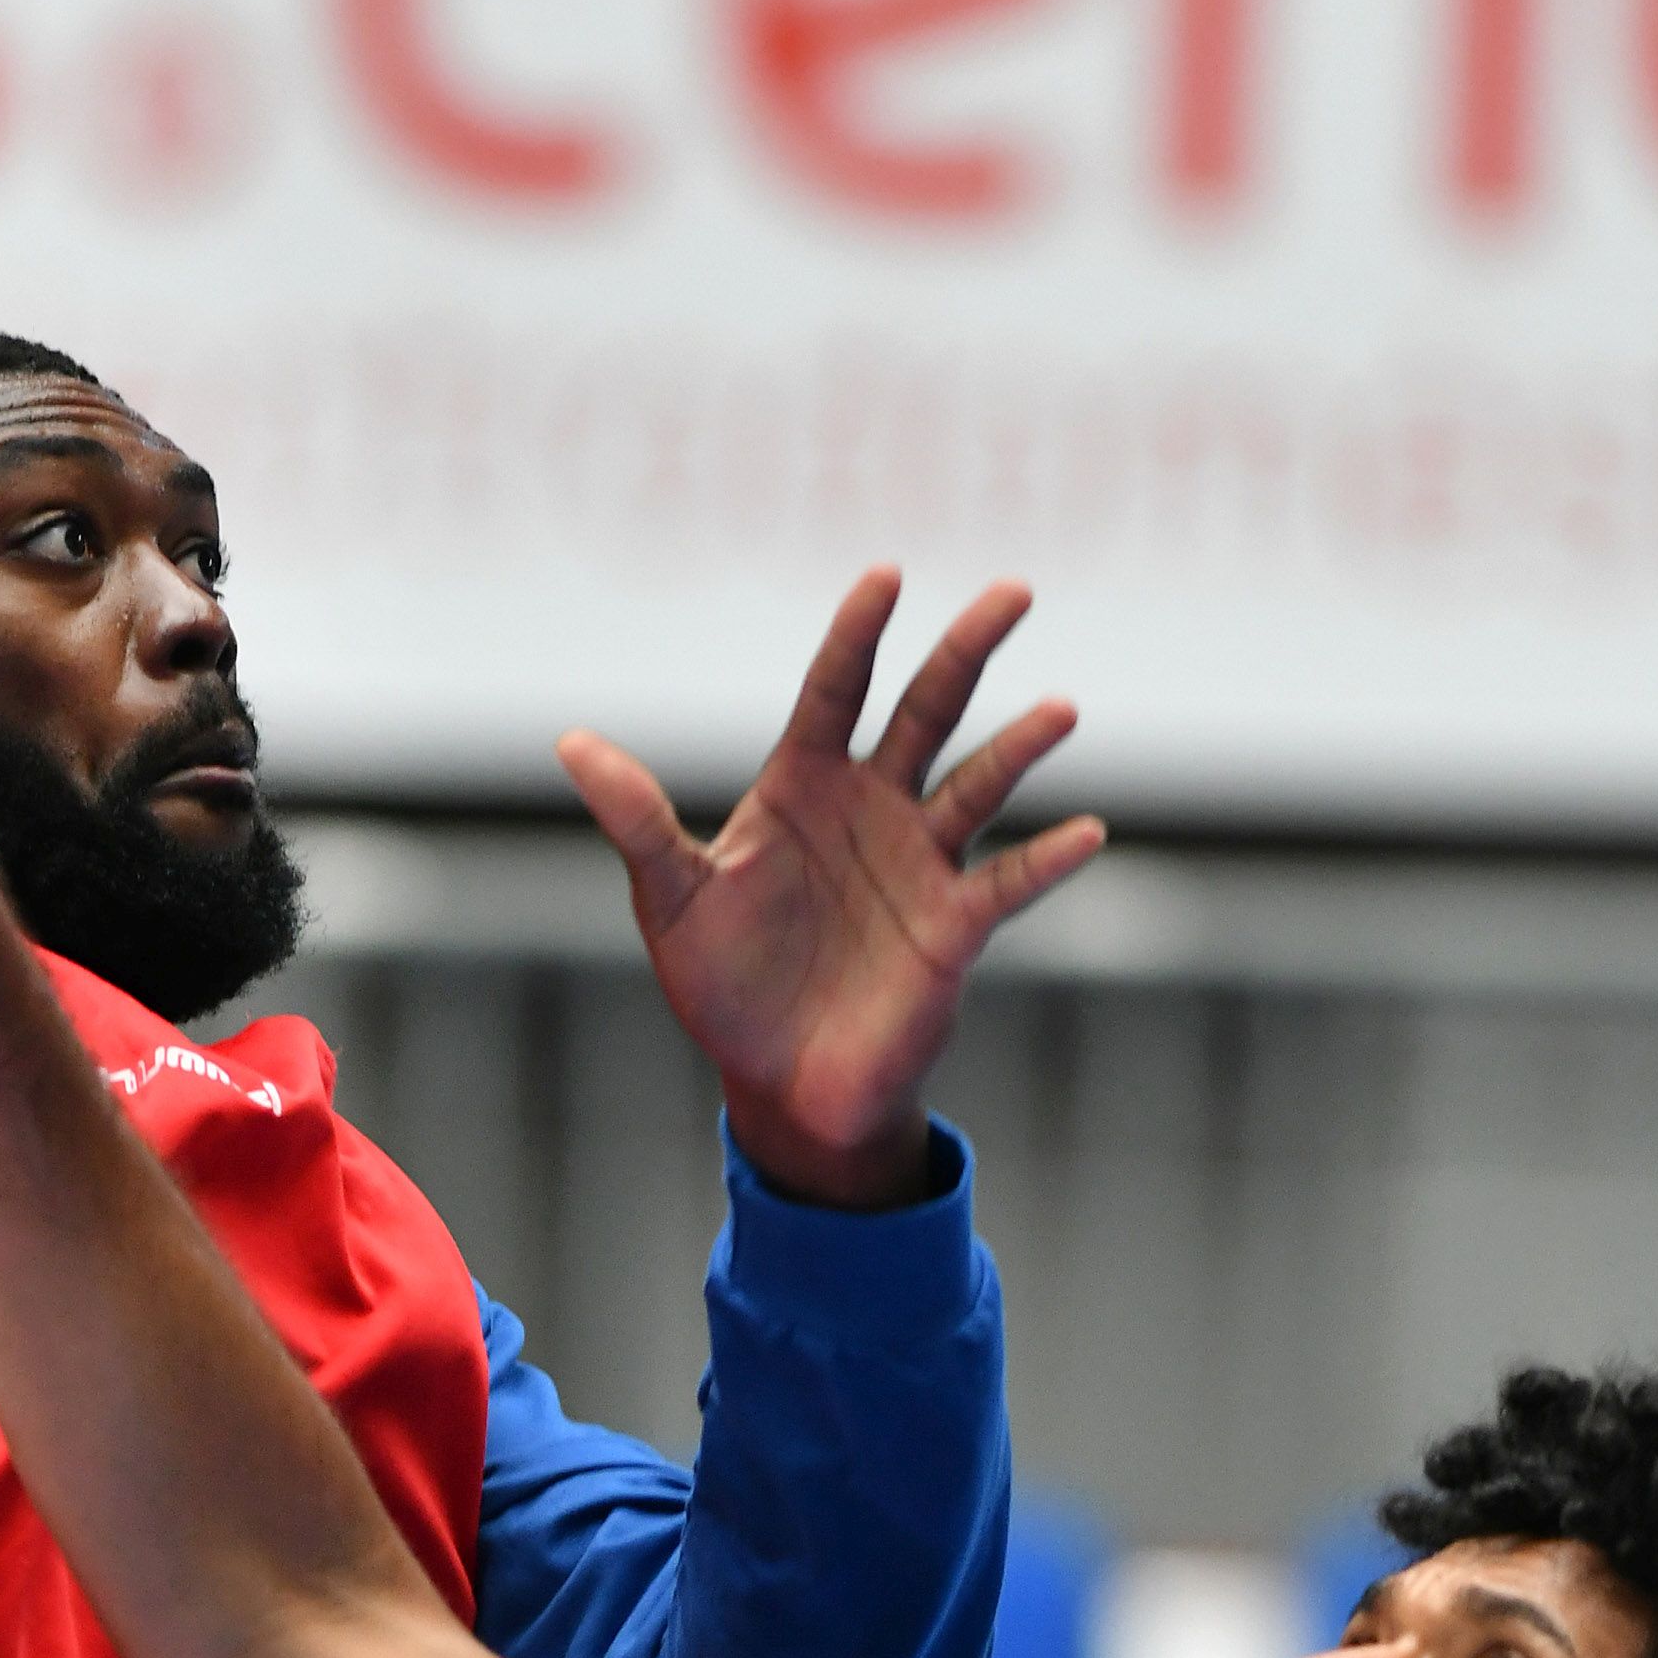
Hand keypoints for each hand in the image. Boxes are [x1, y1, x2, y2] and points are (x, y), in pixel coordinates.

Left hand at [559, 573, 1099, 1210]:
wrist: (779, 1082)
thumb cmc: (723, 985)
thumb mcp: (671, 899)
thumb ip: (637, 821)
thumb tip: (571, 744)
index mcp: (801, 786)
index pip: (834, 690)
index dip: (858, 634)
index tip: (886, 575)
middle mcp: (871, 809)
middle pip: (926, 710)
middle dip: (967, 649)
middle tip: (1015, 591)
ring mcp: (919, 863)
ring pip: (978, 783)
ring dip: (1020, 747)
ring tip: (1061, 710)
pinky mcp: (953, 927)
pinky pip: (1008, 883)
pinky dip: (1047, 860)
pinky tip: (1086, 833)